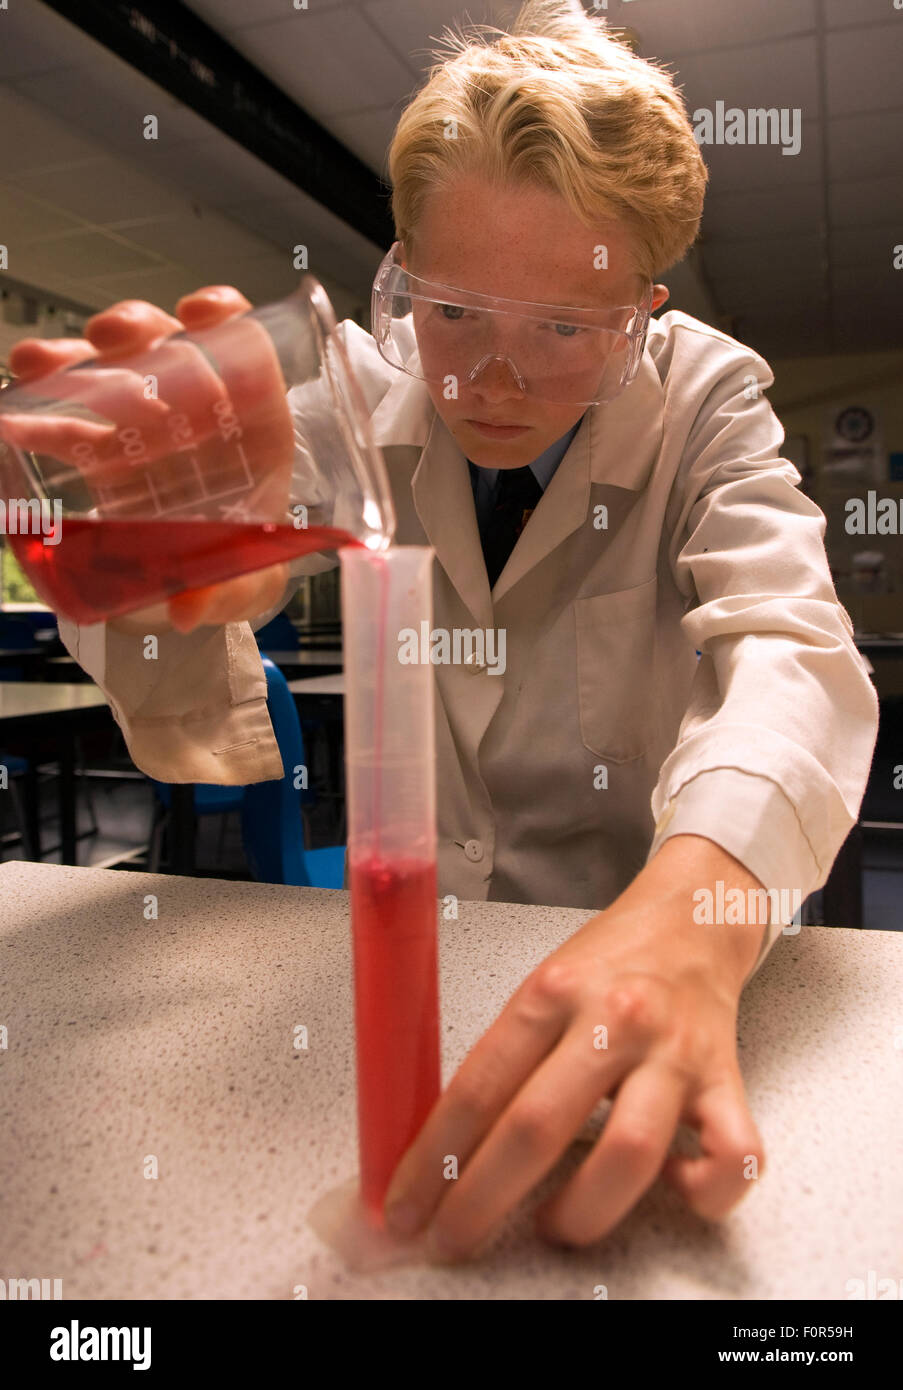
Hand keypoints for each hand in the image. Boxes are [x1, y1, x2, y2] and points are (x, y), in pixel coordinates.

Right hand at [5, 289, 292, 632]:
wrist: (193, 591)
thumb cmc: (236, 572)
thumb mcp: (245, 587)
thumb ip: (229, 592)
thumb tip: (189, 608)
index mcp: (253, 425)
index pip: (247, 348)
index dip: (224, 317)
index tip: (197, 315)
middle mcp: (198, 411)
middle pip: (170, 343)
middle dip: (137, 330)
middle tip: (113, 342)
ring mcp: (145, 424)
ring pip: (111, 366)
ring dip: (75, 354)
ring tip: (40, 363)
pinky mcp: (99, 447)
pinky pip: (65, 415)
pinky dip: (35, 410)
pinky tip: (12, 417)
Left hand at [384, 835, 766, 1257]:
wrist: (694, 917)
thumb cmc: (609, 961)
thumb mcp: (540, 986)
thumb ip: (503, 1060)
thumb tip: (444, 1147)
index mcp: (551, 991)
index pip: (477, 1086)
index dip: (433, 1158)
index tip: (405, 1207)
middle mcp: (614, 1020)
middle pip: (537, 1126)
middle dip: (481, 1200)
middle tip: (452, 1239)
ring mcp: (674, 1053)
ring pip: (628, 1154)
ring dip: (579, 1213)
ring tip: (552, 1225)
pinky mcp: (727, 1080)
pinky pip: (733, 1157)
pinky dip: (703, 1193)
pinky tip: (669, 1188)